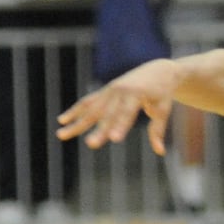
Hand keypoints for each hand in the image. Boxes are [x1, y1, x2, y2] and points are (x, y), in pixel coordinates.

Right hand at [56, 58, 181, 152]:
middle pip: (107, 114)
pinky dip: (75, 111)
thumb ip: (157, 130)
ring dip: (76, 122)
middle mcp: (120, 91)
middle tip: (90, 145)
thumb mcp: (163, 110)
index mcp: (137, 94)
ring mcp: (110, 90)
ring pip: (91, 109)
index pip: (127, 113)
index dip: (121, 126)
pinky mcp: (105, 91)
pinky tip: (62, 120)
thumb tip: (160, 152)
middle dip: (98, 130)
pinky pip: (87, 102)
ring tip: (60, 134)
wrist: (158, 71)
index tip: (113, 139)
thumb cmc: (162, 93)